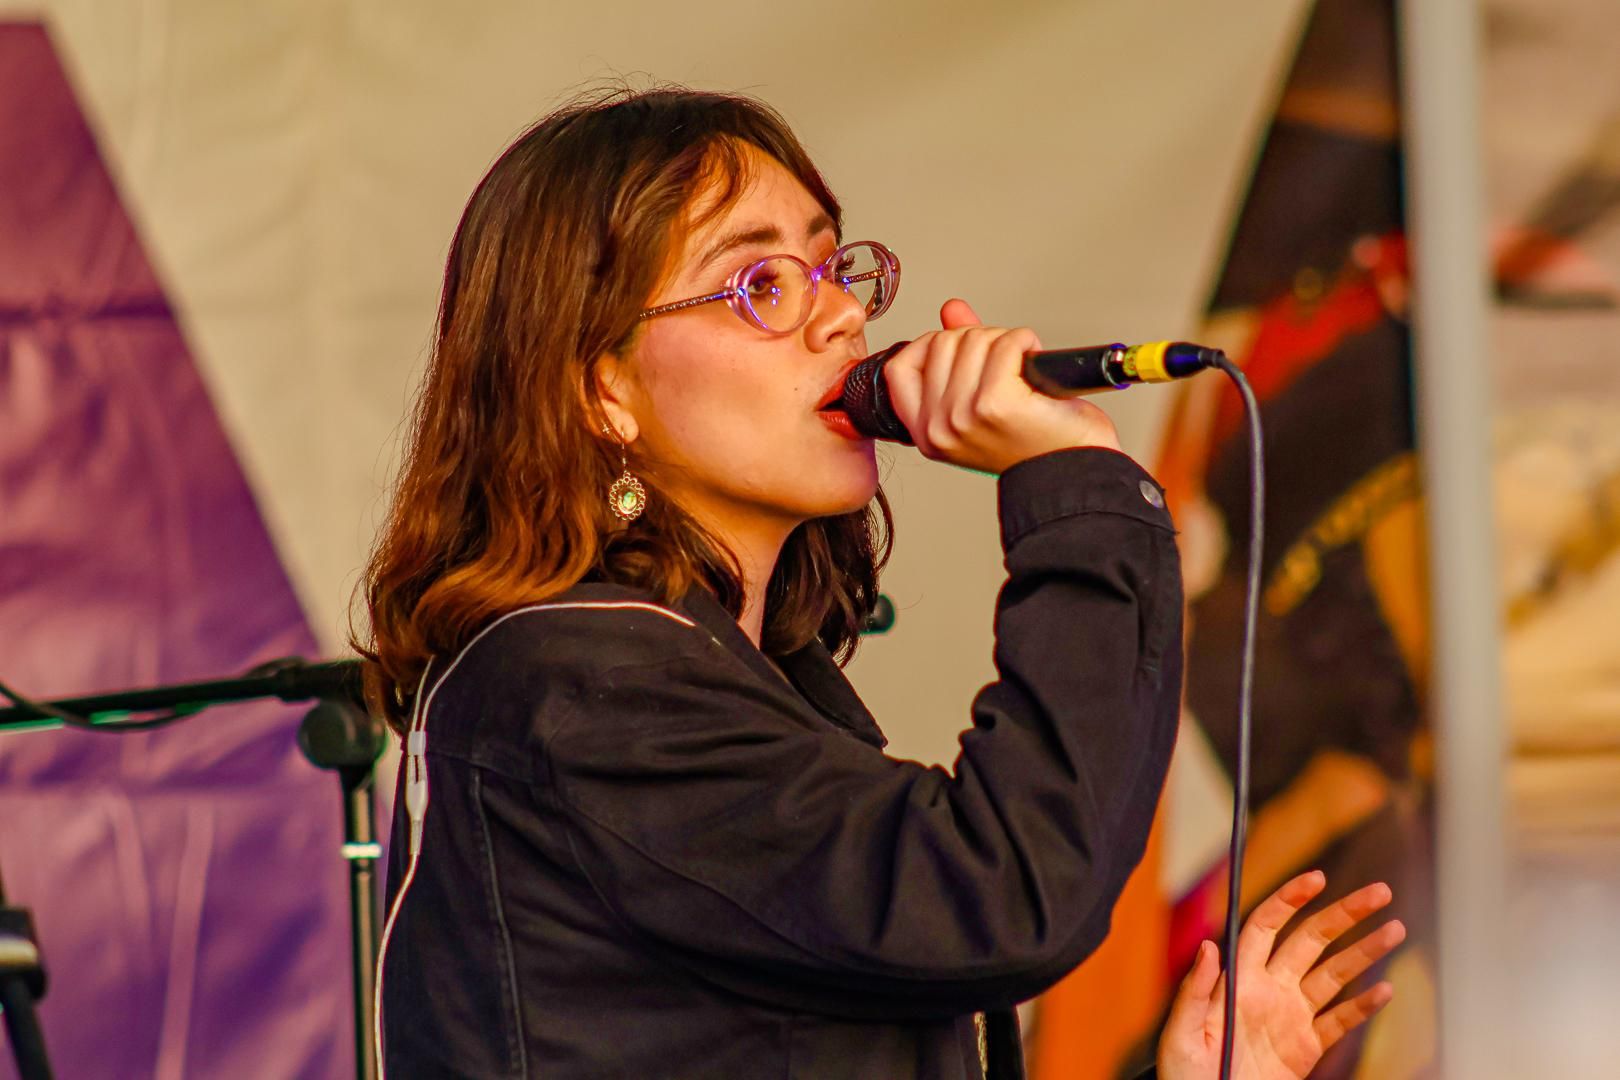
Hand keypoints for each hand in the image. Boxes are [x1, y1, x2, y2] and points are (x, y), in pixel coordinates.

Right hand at [879, 298, 1120, 474]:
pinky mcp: (996, 403)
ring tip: (1020, 373)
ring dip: (1006, 343)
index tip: (961, 354)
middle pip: (942, 343)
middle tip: (1004, 369)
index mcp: (926, 433)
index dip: (930, 346)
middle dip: (980, 342)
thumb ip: (959, 356)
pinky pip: (1007, 343)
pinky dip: (1026, 343)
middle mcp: (939, 428)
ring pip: (975, 338)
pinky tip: (1033, 363)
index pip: (900, 368)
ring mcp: (964, 416)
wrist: (1072, 472)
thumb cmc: (1036, 444)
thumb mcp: (981, 403)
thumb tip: (952, 310)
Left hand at [1157, 871, 1404, 1079]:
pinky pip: (1340, 1021)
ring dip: (1365, 951)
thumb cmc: (1185, 1076)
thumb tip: (1208, 946)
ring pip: (1335, 974)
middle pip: (1312, 940)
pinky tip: (1386, 989)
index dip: (1290, 899)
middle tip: (1380, 893)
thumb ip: (1196, 992)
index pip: (1267, 926)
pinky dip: (1364, 1007)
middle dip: (1344, 914)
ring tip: (1396, 929)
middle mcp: (1270, 989)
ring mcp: (1291, 1016)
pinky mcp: (1307, 1048)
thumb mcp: (1181, 1034)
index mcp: (1239, 979)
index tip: (1318, 879)